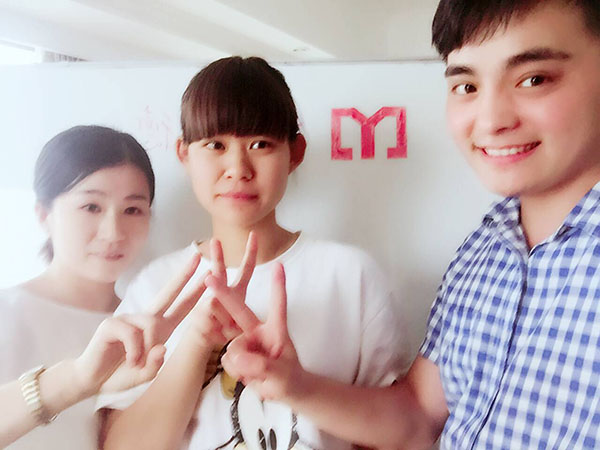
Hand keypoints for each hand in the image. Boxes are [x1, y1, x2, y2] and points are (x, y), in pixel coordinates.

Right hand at [74, 252, 207, 394]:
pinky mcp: (112, 324)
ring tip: (137, 364)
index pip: (181, 306)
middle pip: (168, 292)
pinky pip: (132, 333)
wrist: (90, 381)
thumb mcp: (145, 374)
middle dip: (184, 275)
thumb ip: (156, 365)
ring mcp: (128, 319)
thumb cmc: (119, 373)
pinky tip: (130, 361)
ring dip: (148, 348)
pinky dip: (134, 351)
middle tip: (197, 257)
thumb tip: (162, 347)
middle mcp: (145, 319)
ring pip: (151, 324)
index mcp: (159, 328)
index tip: (209, 276)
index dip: (195, 292)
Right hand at [203, 232, 260, 331]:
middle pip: (219, 273)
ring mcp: (208, 303)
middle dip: (217, 257)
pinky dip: (215, 330)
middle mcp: (220, 294)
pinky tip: (215, 334)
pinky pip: (209, 319)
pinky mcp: (199, 315)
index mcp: (237, 292)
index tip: (254, 234)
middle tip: (215, 241)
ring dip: (218, 316)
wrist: (204, 339)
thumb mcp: (241, 324)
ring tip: (218, 322)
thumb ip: (240, 316)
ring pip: (213, 302)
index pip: (246, 269)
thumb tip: (221, 308)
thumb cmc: (226, 329)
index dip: (251, 252)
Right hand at [219, 262, 305, 401]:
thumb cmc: (290, 379)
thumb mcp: (282, 376)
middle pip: (239, 310)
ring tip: (258, 374)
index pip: (278, 305)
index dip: (278, 286)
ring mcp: (245, 342)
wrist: (283, 392)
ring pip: (231, 348)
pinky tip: (247, 375)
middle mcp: (258, 331)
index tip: (279, 265)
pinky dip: (235, 371)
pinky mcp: (236, 354)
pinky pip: (226, 360)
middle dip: (223, 294)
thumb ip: (262, 366)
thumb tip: (238, 358)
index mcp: (276, 330)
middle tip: (210, 277)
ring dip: (241, 365)